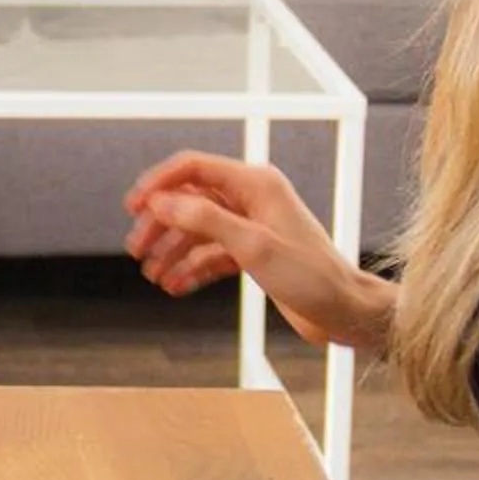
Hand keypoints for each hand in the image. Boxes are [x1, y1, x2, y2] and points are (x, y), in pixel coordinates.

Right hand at [123, 151, 378, 349]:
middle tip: (137, 250)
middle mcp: (252, 200)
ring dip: (173, 251)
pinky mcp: (254, 253)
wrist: (345, 311)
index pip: (194, 168)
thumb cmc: (313, 277)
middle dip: (161, 225)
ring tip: (152, 274)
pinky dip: (192, 268)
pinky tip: (175, 285)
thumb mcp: (254, 246)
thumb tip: (164, 203)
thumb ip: (206, 220)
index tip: (133, 207)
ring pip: (198, 230)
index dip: (159, 184)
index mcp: (256, 184)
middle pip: (191, 200)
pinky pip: (212, 254)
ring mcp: (252, 227)